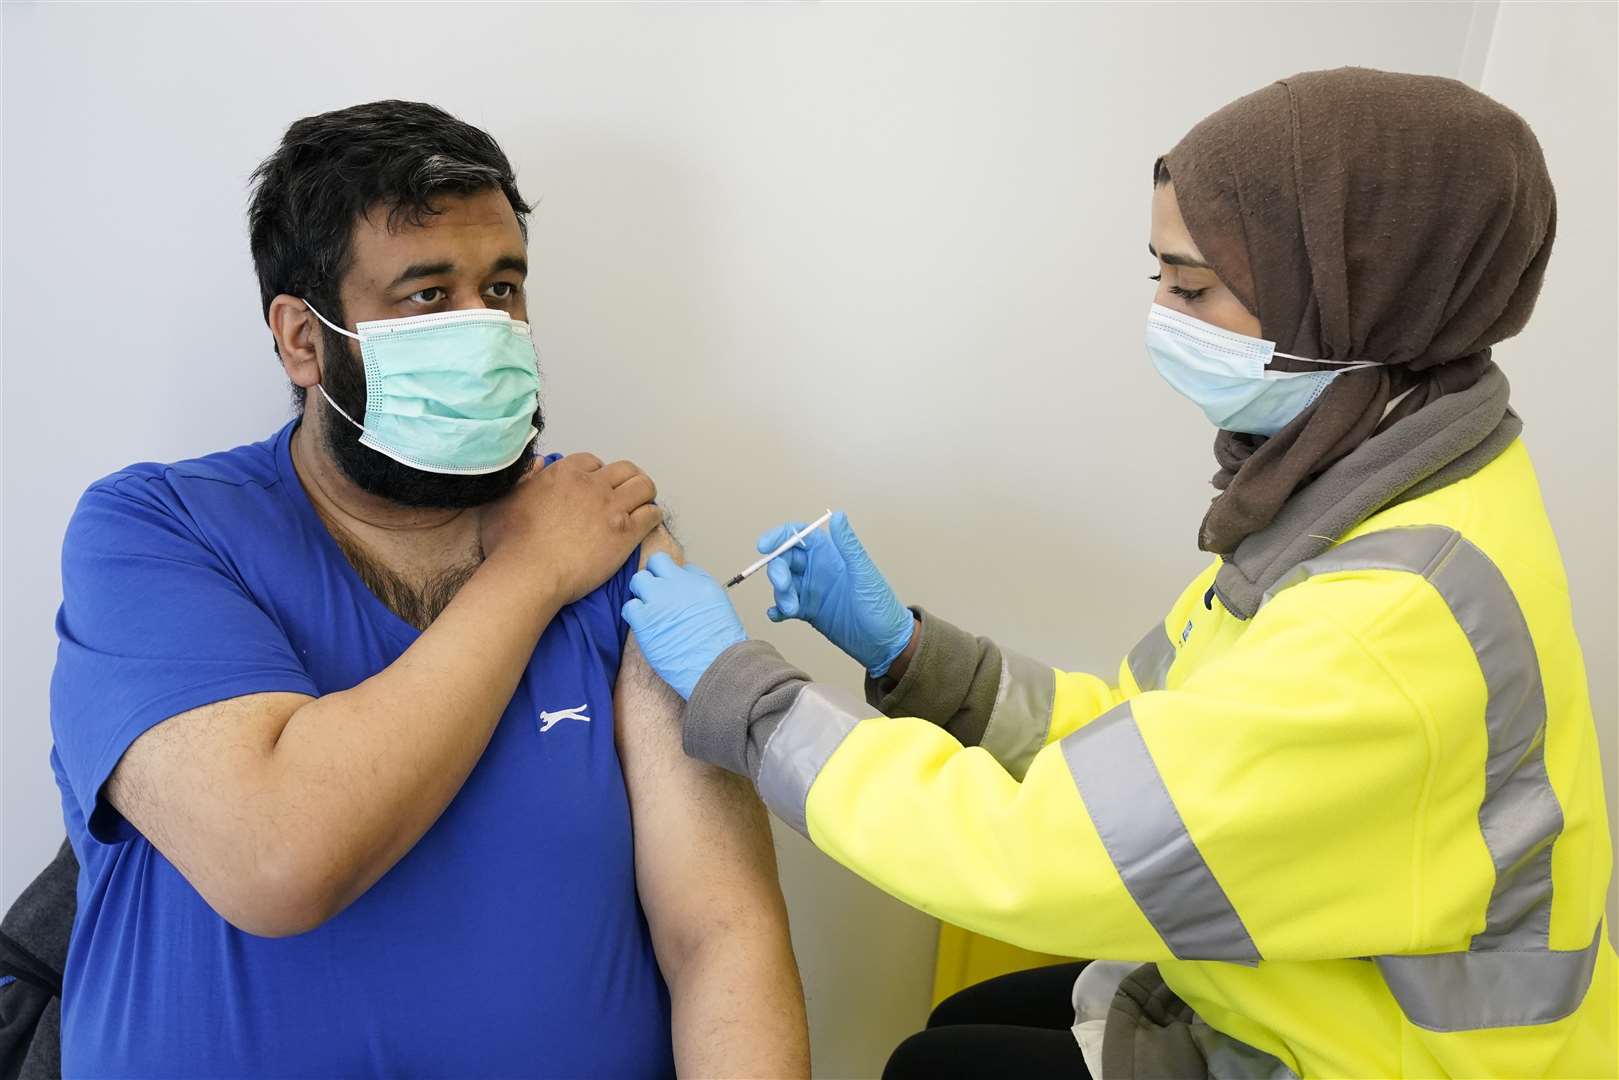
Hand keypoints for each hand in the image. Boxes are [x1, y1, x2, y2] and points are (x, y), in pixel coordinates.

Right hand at [480, 454, 661, 604]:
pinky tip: (647, 524)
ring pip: (644, 486)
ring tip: (642, 505)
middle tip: (626, 494)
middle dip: (627, 479)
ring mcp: (612, 507)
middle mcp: (592, 484)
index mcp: (564, 473)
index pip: (592, 462)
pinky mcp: (626, 532)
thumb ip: (524, 479)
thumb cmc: (509, 543)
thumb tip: (540, 464)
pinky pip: (652, 514)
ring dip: (645, 494)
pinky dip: (652, 516)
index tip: (596, 488)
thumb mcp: (504, 500)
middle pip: (624, 470)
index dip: (596, 475)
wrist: (528, 573)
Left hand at [622, 554, 747, 699]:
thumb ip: (700, 588)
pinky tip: (645, 625)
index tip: (670, 585)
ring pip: (638, 580)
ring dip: (642, 593)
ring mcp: (658, 601)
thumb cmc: (720, 644)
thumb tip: (686, 580)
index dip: (670, 574)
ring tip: (650, 610)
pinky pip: (629, 607)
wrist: (715, 667)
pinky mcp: (644, 621)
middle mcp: (677, 586)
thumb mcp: (719, 604)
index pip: (677, 564)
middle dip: (654, 576)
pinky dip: (634, 614)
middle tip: (656, 594)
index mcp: (698, 582)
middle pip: (655, 563)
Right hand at [759, 511, 912, 675]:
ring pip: (782, 584)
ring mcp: (811, 591)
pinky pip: (784, 606)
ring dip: (780, 594)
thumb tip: (838, 515)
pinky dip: (777, 610)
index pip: (798, 536)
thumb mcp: (864, 573)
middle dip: (777, 571)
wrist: (884, 643)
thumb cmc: (881, 605)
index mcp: (830, 554)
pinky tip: (777, 615)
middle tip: (784, 586)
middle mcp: (817, 569)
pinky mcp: (808, 611)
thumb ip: (848, 545)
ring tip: (791, 608)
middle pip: (784, 560)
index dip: (779, 536)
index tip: (764, 546)